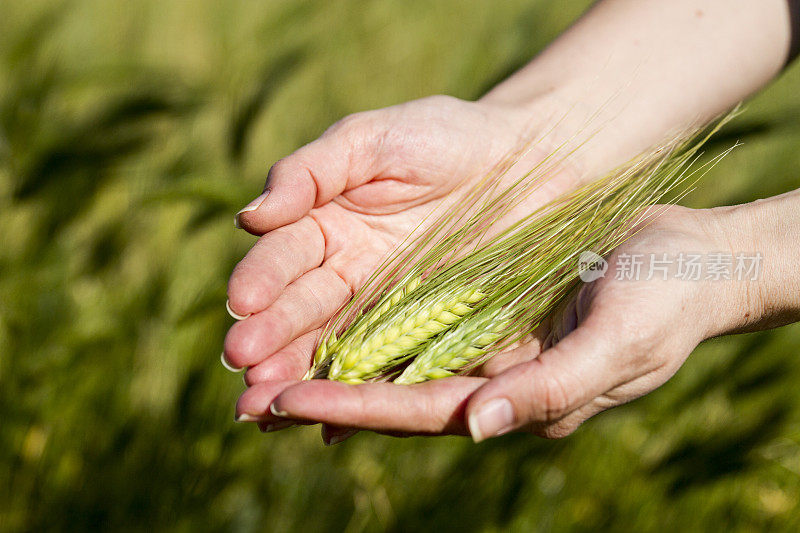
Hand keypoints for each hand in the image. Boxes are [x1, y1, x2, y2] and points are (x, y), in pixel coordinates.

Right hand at [224, 95, 581, 375]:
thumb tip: (249, 217)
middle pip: (301, 313)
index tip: (241, 304)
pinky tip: (329, 424)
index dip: (260, 280)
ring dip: (300, 377)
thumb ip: (311, 171)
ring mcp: (386, 309)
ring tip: (268, 406)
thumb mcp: (373, 140)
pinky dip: (358, 395)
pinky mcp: (428, 337)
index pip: (283, 258)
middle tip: (244, 369)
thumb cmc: (449, 136)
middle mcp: (347, 273)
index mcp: (326, 224)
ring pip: (334, 348)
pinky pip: (389, 369)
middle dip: (270, 340)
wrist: (531, 160)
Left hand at [237, 206, 742, 440]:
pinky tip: (331, 315)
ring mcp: (486, 345)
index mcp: (515, 399)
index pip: (418, 412)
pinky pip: (417, 321)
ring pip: (395, 359)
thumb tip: (477, 427)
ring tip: (268, 355)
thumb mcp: (618, 345)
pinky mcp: (487, 309)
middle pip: (391, 395)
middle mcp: (490, 379)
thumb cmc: (667, 303)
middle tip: (247, 391)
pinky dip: (372, 322)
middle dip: (323, 396)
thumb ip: (550, 390)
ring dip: (335, 358)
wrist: (691, 258)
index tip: (285, 403)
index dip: (352, 410)